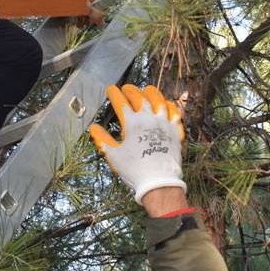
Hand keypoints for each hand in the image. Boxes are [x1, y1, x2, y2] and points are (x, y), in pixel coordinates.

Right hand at [88, 84, 186, 204]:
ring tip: (147, 89)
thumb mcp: (113, 155)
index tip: (111, 89)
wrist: (159, 181)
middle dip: (131, 90)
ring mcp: (164, 123)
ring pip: (159, 101)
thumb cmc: (134, 169)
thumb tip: (94, 127)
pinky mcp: (175, 131)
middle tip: (127, 88)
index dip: (114, 93)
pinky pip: (174, 114)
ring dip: (152, 93)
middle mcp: (149, 119)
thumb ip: (102, 139)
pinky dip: (170, 107)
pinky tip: (167, 105)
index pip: (121, 102)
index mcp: (132, 123)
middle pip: (140, 97)